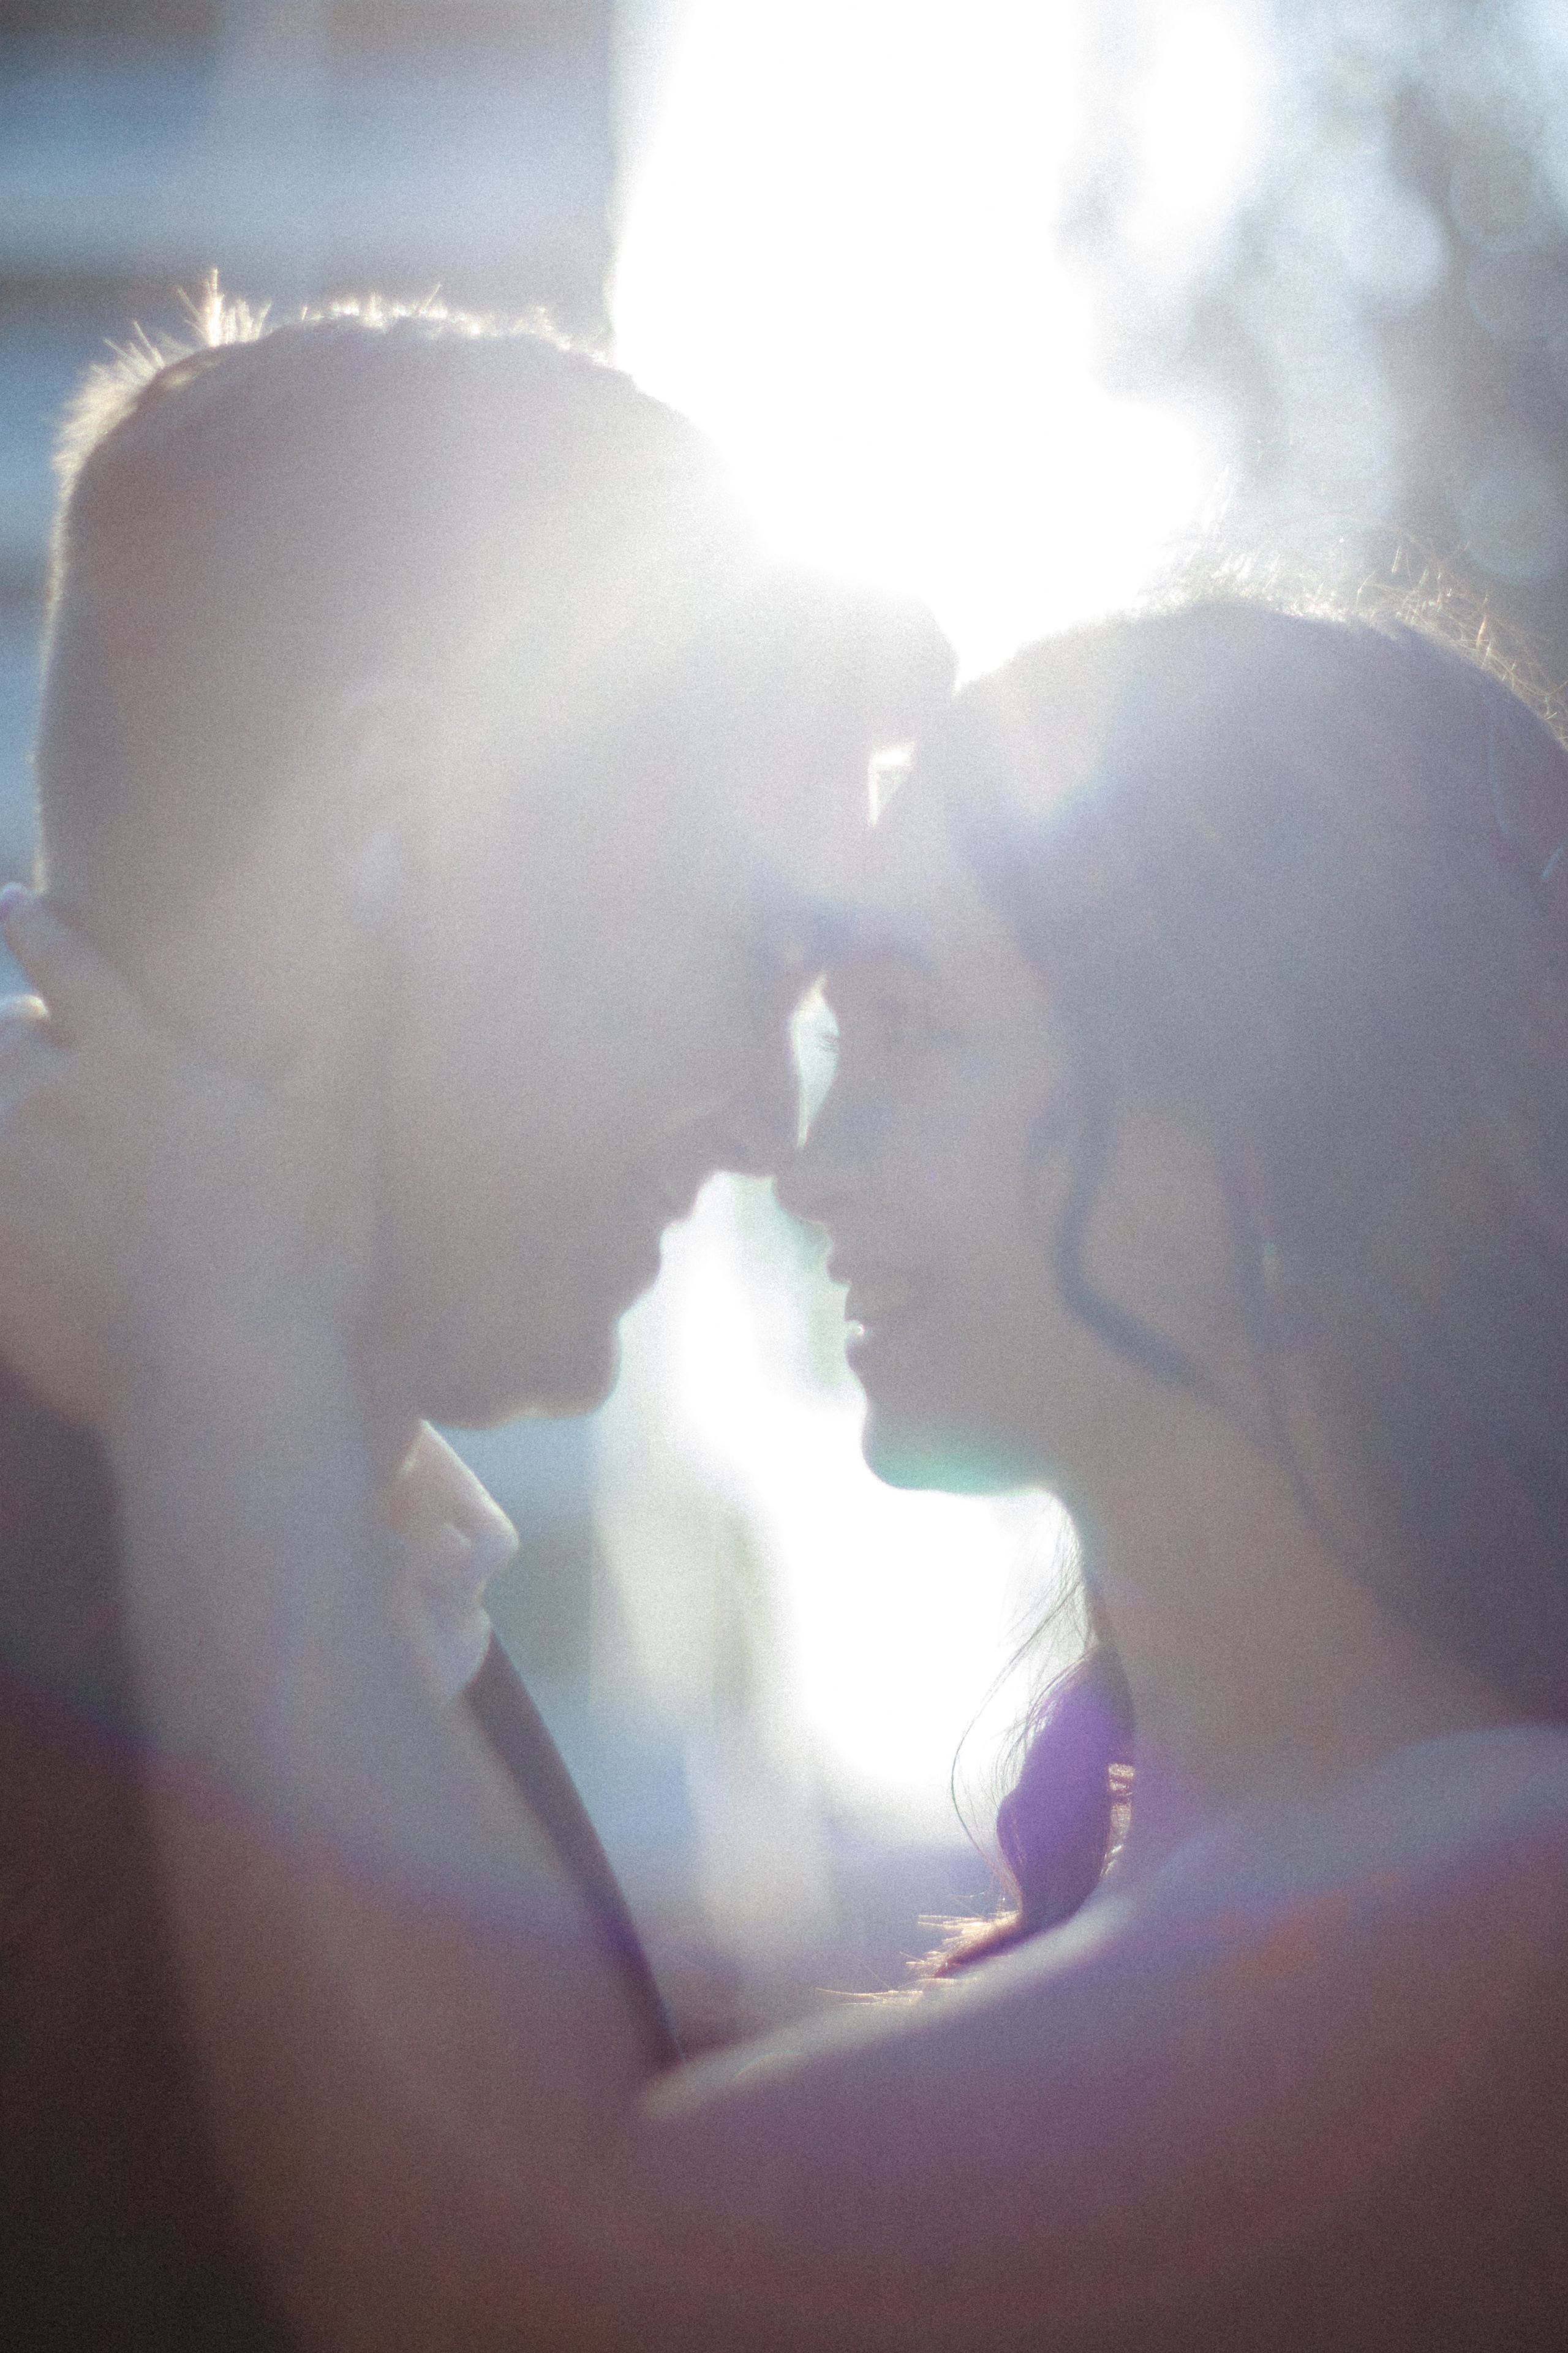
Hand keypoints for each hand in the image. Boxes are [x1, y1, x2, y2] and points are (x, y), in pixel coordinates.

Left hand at [0, 888, 374, 1429]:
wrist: (222, 1380)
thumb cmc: (297, 1244)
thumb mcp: (337, 1106)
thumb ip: (352, 980)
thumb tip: (379, 844)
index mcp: (133, 1058)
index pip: (63, 963)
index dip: (34, 930)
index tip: (12, 909)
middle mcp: (49, 1105)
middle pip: (0, 1045)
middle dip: (15, 1047)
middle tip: (34, 1057)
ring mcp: (6, 1186)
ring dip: (8, 1129)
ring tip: (34, 1157)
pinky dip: (4, 1220)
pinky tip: (24, 1243)